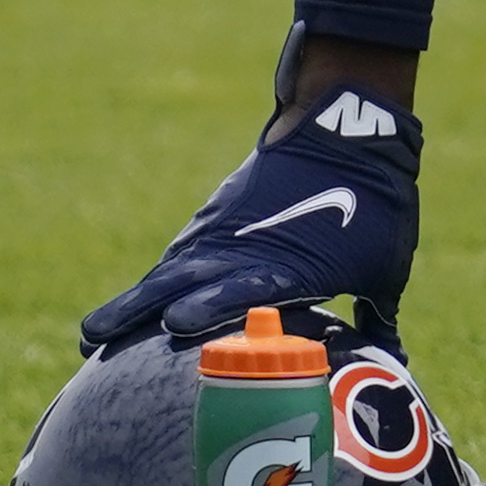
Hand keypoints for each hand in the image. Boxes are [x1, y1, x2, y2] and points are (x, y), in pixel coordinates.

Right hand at [76, 89, 423, 353]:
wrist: (345, 127)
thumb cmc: (375, 203)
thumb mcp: (386, 266)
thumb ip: (378, 314)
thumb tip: (392, 357)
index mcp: (289, 262)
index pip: (242, 287)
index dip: (209, 306)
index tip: (172, 325)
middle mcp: (246, 246)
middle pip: (183, 281)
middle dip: (138, 311)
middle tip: (94, 339)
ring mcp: (225, 230)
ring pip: (171, 270)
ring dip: (133, 300)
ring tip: (94, 331)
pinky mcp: (218, 216)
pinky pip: (179, 255)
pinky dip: (155, 281)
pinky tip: (132, 304)